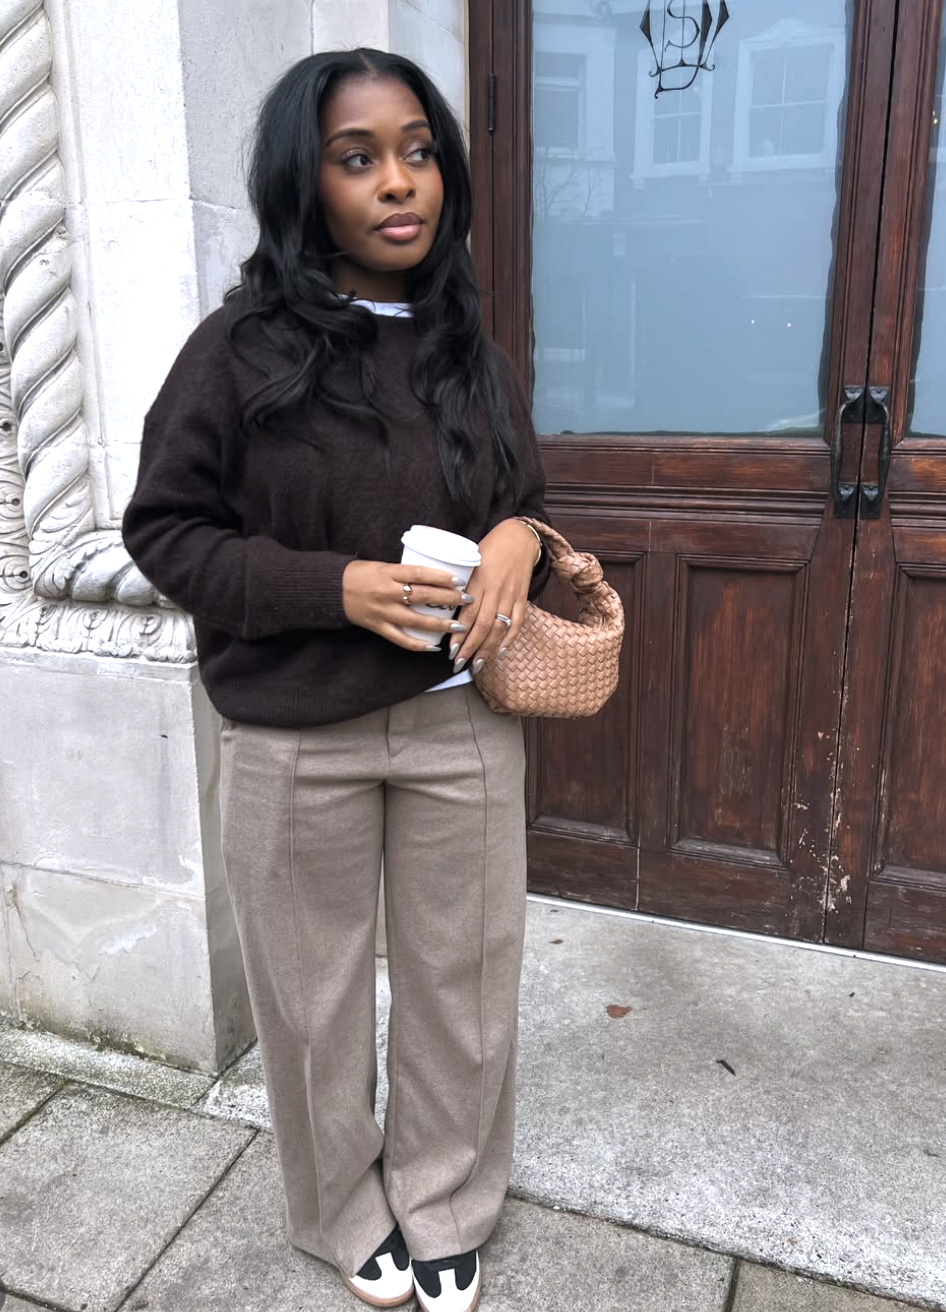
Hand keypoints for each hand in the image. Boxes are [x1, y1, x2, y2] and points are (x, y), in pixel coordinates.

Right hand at [342, 560, 473, 651]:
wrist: (333, 589)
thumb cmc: (361, 573)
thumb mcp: (383, 565)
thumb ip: (405, 572)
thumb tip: (434, 576)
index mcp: (389, 572)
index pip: (420, 573)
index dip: (441, 577)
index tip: (459, 580)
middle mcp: (387, 592)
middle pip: (422, 596)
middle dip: (448, 598)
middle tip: (468, 599)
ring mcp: (383, 611)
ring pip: (415, 620)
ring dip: (439, 624)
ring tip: (459, 625)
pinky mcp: (378, 626)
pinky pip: (400, 639)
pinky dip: (417, 644)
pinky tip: (433, 646)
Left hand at [451, 519, 537, 673]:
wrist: (519, 537)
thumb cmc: (489, 548)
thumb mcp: (470, 561)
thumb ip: (462, 585)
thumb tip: (446, 608)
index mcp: (479, 580)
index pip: (468, 613)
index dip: (459, 634)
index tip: (450, 651)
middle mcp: (496, 590)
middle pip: (483, 625)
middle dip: (471, 648)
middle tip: (460, 664)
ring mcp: (511, 595)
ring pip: (499, 628)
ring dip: (488, 649)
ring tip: (478, 665)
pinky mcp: (522, 598)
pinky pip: (517, 622)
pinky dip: (509, 639)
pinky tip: (500, 652)